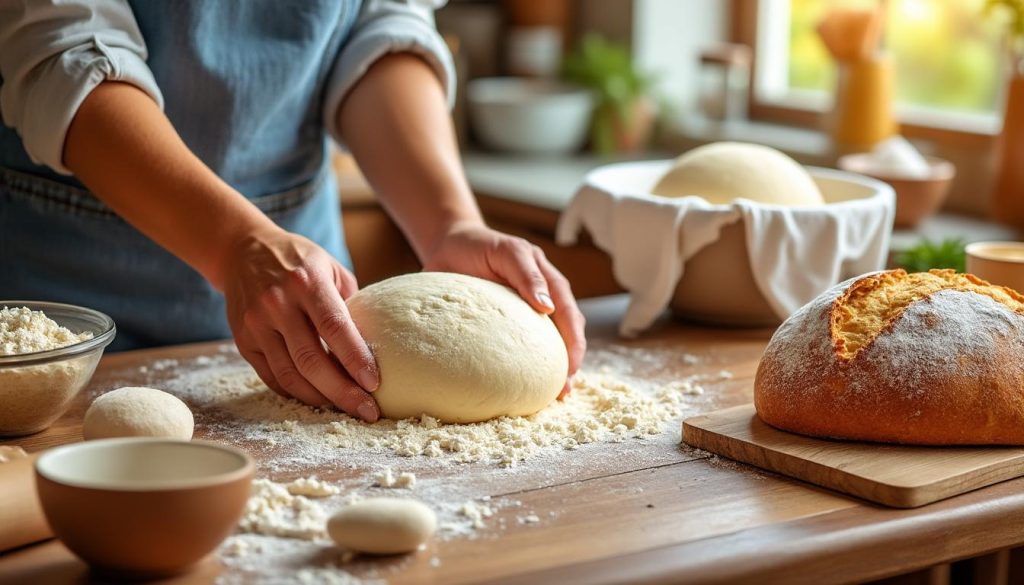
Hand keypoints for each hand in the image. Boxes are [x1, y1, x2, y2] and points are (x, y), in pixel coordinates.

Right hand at [222, 227, 380, 420]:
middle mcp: (278, 303)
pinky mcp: (243, 341)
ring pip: (290, 375)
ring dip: (321, 399)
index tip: (375, 383)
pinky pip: (272, 377)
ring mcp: (256, 324)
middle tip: (367, 410)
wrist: (243, 250)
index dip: (355, 359)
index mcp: (307, 282)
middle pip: (312, 360)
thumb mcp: (330, 267)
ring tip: (346, 409)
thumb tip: (377, 343)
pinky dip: (297, 393)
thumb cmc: (298, 261)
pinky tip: (318, 399)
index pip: (334, 327)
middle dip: (343, 391)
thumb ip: (351, 303)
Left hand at [423, 222, 585, 395]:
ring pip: (550, 342)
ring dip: (553, 367)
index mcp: (547, 279)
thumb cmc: (477, 246)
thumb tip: (548, 308)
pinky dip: (530, 364)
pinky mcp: (510, 321)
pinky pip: (526, 344)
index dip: (573, 342)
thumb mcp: (505, 252)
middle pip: (567, 332)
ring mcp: (529, 309)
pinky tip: (526, 383)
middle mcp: (544, 296)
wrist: (451, 245)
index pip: (569, 313)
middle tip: (563, 391)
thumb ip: (525, 274)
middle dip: (569, 362)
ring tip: (553, 395)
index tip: (570, 368)